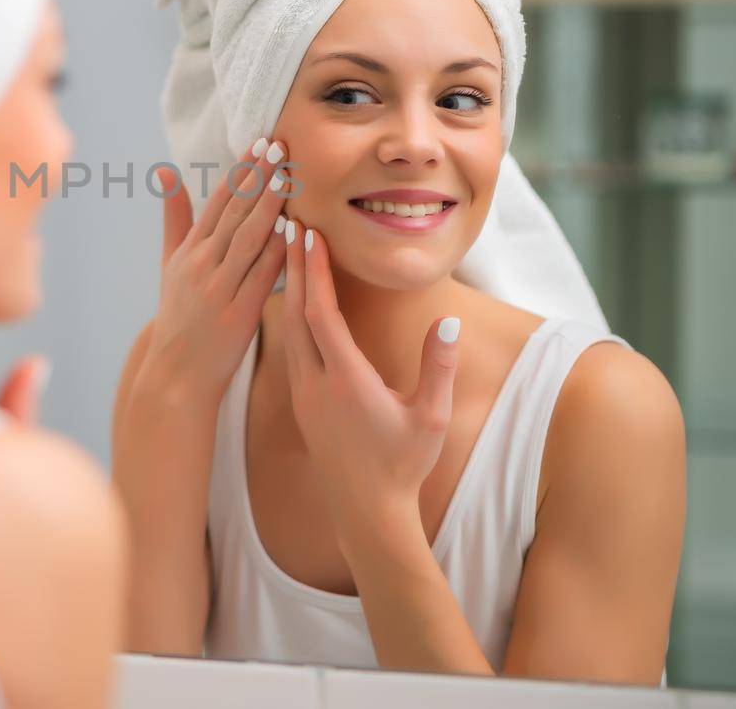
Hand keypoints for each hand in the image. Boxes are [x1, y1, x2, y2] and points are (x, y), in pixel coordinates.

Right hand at [139, 141, 289, 408]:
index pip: (218, 202)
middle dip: (258, 177)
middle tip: (279, 147)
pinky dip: (277, 250)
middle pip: (234, 213)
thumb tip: (166, 170)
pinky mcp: (238, 313)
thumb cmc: (178, 317)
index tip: (260, 144)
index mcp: (188, 252)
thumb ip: (174, 218)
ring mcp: (219, 288)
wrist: (177, 374)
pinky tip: (293, 228)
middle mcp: (201, 265)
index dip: (241, 171)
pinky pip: (261, 275)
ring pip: (247, 238)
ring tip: (287, 176)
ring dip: (268, 205)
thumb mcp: (169, 264)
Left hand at [282, 222, 459, 530]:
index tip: (309, 235)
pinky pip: (288, 346)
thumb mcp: (431, 419)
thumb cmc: (403, 465)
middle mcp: (315, 383)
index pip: (320, 316)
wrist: (366, 512)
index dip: (313, 272)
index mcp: (345, 381)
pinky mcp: (300, 401)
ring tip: (286, 249)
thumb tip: (448, 321)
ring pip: (286, 329)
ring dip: (288, 287)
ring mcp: (302, 393)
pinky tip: (291, 296)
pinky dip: (288, 313)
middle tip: (288, 222)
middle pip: (295, 313)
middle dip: (293, 266)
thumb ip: (438, 368)